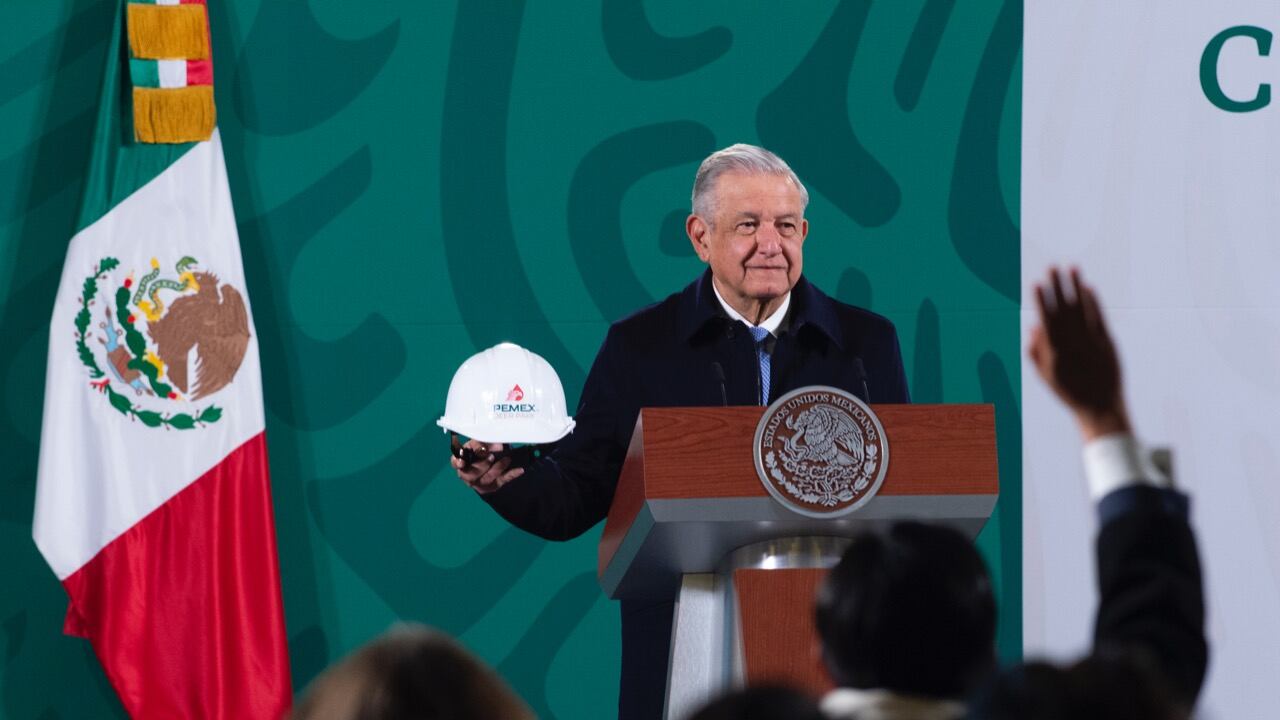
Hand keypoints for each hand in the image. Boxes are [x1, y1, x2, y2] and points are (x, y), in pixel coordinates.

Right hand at [451, 439, 524, 494]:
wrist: (493, 462)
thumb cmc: (482, 450)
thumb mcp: (479, 442)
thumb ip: (480, 442)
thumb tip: (489, 446)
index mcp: (462, 462)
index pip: (456, 463)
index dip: (458, 463)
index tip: (462, 461)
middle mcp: (468, 474)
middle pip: (471, 475)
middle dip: (481, 465)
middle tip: (490, 456)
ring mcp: (481, 482)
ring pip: (487, 478)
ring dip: (497, 468)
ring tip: (506, 459)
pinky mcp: (494, 485)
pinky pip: (503, 480)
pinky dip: (512, 474)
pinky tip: (520, 470)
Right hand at [1028, 267, 1130, 440]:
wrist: (1100, 406)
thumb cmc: (1069, 392)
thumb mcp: (1046, 376)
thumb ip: (1036, 352)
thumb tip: (1033, 327)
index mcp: (1055, 351)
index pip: (1046, 319)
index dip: (1041, 300)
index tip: (1035, 282)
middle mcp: (1074, 343)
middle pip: (1063, 308)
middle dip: (1057, 286)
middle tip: (1051, 266)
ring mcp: (1092, 341)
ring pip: (1082, 308)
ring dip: (1076, 286)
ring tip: (1072, 267)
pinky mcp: (1108, 342)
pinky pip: (1099, 317)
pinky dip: (1094, 301)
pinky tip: (1088, 287)